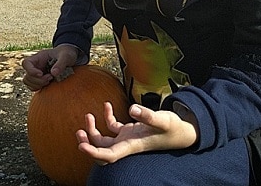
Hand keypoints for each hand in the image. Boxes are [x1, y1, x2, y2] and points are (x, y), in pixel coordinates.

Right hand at [21, 44, 79, 90]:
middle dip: (38, 80)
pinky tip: (49, 84)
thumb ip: (61, 63)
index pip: (26, 63)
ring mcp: (37, 73)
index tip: (41, 74)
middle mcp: (36, 66)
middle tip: (50, 78)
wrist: (70, 57)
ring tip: (50, 80)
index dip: (30, 70)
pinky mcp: (41, 80)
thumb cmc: (67, 54)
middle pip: (27, 76)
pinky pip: (33, 87)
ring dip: (38, 85)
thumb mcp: (66, 56)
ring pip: (28, 82)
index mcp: (39, 57)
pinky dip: (39, 88)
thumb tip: (53, 73)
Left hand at [76, 102, 198, 164]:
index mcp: (132, 146)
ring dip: (93, 130)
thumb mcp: (162, 120)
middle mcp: (127, 145)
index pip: (109, 155)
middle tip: (79, 131)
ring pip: (104, 139)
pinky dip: (106, 118)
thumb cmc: (173, 128)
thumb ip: (147, 115)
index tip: (81, 146)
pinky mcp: (130, 131)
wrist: (182, 132)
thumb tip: (131, 109)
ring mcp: (127, 138)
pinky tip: (106, 105)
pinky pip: (113, 127)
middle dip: (89, 143)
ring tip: (88, 115)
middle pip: (102, 151)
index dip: (94, 153)